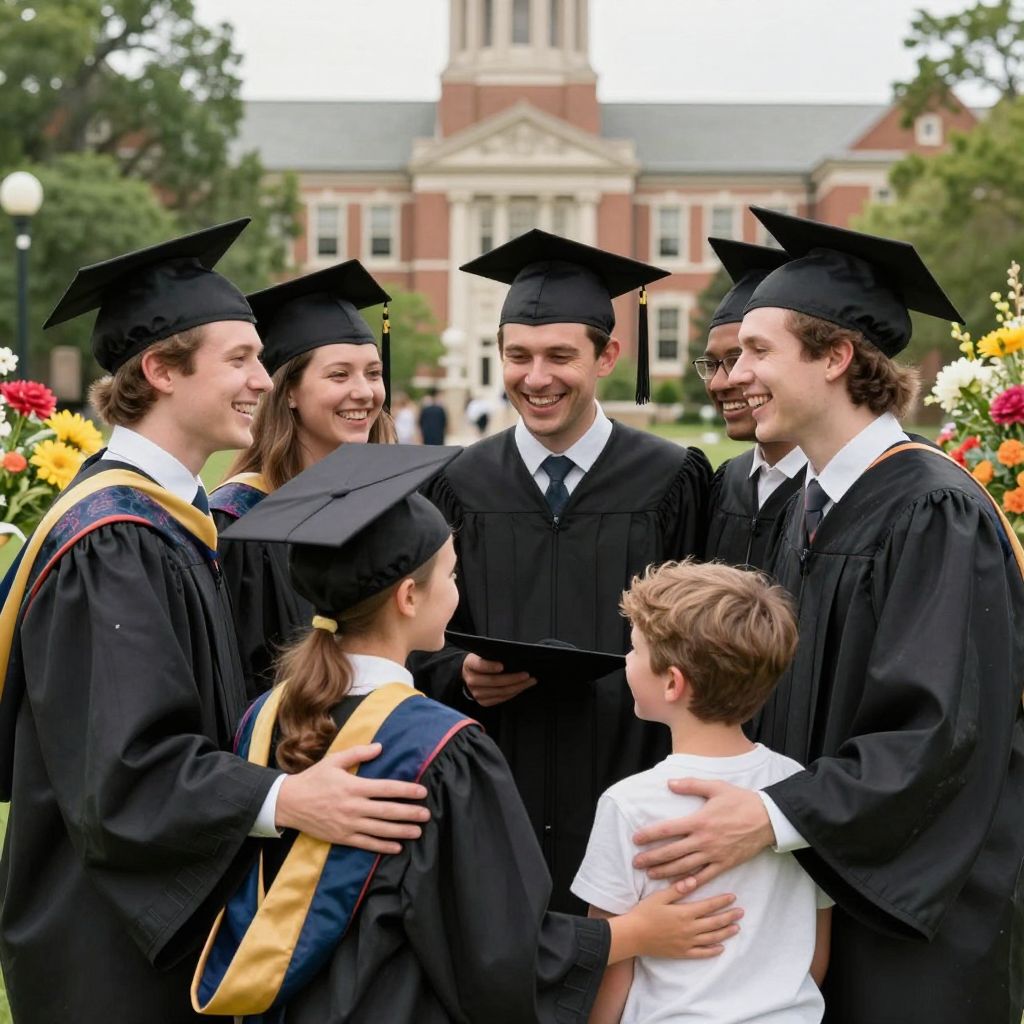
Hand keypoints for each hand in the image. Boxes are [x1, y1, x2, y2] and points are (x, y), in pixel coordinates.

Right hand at [275, 742, 430, 853]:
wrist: (288, 803)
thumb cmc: (313, 779)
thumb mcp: (334, 761)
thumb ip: (358, 753)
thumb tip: (380, 747)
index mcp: (354, 787)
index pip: (387, 789)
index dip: (407, 791)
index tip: (422, 792)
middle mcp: (354, 807)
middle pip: (388, 811)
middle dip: (410, 813)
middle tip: (427, 814)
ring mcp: (348, 824)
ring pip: (380, 830)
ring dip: (401, 831)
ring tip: (418, 831)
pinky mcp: (342, 837)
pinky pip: (366, 844)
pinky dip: (382, 847)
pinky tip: (397, 847)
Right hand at [462, 653, 535, 706]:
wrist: (470, 674)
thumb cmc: (481, 660)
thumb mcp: (482, 653)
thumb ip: (492, 654)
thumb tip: (513, 655)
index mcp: (469, 664)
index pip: (479, 665)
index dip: (490, 666)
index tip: (502, 666)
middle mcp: (471, 680)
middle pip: (493, 681)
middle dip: (512, 678)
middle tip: (526, 674)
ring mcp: (476, 693)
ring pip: (500, 691)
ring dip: (518, 687)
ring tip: (530, 681)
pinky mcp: (483, 702)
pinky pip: (501, 699)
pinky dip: (514, 693)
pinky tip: (522, 687)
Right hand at [609, 879, 742, 961]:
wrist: (633, 935)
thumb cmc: (644, 913)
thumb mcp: (659, 897)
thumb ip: (677, 889)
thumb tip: (694, 880)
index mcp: (684, 913)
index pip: (708, 906)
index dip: (722, 901)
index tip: (733, 897)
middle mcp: (689, 929)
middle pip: (714, 922)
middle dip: (729, 916)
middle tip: (741, 912)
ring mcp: (687, 942)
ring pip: (711, 938)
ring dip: (725, 932)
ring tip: (736, 928)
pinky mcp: (682, 953)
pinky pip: (701, 953)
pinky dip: (713, 951)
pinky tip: (721, 948)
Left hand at [632, 780, 774, 885]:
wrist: (767, 819)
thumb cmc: (740, 801)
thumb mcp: (715, 787)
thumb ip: (691, 785)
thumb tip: (669, 783)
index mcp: (699, 820)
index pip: (668, 829)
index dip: (650, 835)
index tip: (636, 839)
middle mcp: (703, 840)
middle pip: (672, 852)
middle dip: (652, 858)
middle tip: (636, 862)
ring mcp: (714, 854)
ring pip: (685, 867)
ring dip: (665, 871)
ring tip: (650, 875)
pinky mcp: (724, 864)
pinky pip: (705, 877)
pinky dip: (691, 883)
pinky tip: (678, 887)